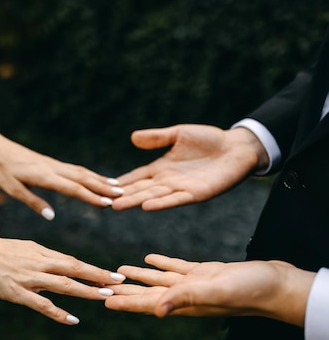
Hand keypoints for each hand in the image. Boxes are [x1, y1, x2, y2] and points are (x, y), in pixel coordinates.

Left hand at [0, 122, 122, 219]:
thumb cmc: (1, 171)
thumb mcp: (13, 189)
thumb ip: (33, 202)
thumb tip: (52, 216)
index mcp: (43, 176)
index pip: (71, 188)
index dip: (90, 196)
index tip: (106, 203)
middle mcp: (53, 168)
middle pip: (82, 178)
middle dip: (103, 187)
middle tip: (122, 195)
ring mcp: (54, 164)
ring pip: (81, 172)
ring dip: (100, 180)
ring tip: (118, 187)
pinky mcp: (53, 163)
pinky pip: (75, 169)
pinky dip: (90, 174)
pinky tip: (98, 179)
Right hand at [0, 229, 124, 324]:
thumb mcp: (16, 249)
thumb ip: (34, 258)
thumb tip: (50, 264)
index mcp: (37, 250)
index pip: (70, 260)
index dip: (92, 268)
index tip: (111, 273)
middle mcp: (37, 261)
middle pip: (74, 268)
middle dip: (99, 276)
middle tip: (120, 281)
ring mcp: (28, 277)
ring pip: (64, 284)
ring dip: (87, 290)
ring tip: (106, 296)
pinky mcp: (16, 291)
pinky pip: (42, 304)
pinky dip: (59, 313)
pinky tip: (73, 319)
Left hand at [104, 254, 313, 326]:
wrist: (275, 284)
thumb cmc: (248, 290)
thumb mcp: (214, 291)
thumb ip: (185, 298)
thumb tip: (158, 311)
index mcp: (184, 302)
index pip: (146, 302)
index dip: (124, 301)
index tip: (102, 299)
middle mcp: (185, 295)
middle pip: (147, 293)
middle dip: (124, 290)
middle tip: (102, 285)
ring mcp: (194, 284)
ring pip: (159, 280)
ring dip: (139, 276)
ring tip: (119, 271)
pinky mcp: (204, 273)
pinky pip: (176, 268)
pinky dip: (161, 264)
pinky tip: (149, 259)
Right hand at [112, 124, 267, 210]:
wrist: (238, 147)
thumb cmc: (210, 139)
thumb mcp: (178, 134)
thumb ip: (157, 138)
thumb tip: (132, 138)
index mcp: (162, 168)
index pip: (136, 177)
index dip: (121, 182)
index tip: (101, 186)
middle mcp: (168, 180)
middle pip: (140, 189)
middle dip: (122, 195)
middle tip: (102, 201)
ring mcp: (181, 188)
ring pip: (153, 196)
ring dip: (135, 202)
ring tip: (117, 206)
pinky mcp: (196, 193)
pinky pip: (175, 199)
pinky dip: (161, 203)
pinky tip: (147, 206)